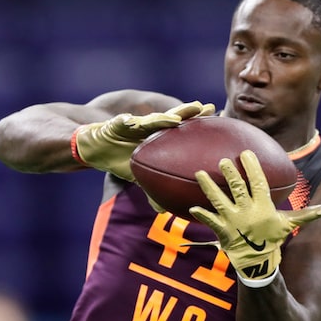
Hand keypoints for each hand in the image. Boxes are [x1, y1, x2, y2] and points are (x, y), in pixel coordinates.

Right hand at [72, 101, 214, 180]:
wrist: (99, 149)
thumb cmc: (123, 160)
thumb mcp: (140, 177)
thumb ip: (152, 191)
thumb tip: (163, 212)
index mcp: (160, 139)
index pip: (184, 131)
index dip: (201, 127)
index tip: (220, 124)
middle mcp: (152, 128)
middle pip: (176, 118)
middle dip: (193, 113)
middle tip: (211, 108)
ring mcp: (137, 124)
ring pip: (155, 118)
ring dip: (168, 115)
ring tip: (179, 114)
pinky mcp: (118, 123)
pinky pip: (123, 123)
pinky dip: (125, 122)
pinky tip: (129, 120)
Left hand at [190, 150, 320, 281]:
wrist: (259, 263)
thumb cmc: (273, 239)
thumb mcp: (290, 225)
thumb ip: (307, 214)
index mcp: (263, 207)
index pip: (258, 183)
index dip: (252, 168)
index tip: (246, 153)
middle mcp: (247, 212)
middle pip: (236, 189)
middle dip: (229, 174)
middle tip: (223, 160)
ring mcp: (233, 221)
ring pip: (219, 201)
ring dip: (209, 187)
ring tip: (199, 173)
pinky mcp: (222, 231)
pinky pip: (210, 222)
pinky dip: (201, 215)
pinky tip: (191, 208)